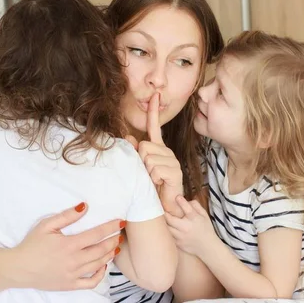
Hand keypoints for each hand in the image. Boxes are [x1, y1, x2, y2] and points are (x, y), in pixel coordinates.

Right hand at [7, 203, 124, 290]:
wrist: (19, 268)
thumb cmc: (32, 244)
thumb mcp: (46, 225)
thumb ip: (67, 216)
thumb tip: (85, 206)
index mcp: (69, 244)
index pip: (96, 234)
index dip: (111, 228)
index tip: (120, 222)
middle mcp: (74, 261)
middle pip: (101, 250)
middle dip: (114, 241)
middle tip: (120, 234)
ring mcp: (73, 275)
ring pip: (99, 265)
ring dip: (110, 255)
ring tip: (115, 247)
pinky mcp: (70, 285)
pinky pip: (91, 282)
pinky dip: (101, 274)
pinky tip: (103, 265)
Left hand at [126, 93, 183, 216]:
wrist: (162, 207)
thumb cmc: (151, 188)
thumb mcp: (139, 168)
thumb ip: (134, 153)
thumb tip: (128, 137)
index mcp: (158, 149)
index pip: (155, 126)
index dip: (154, 111)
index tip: (155, 95)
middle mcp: (167, 152)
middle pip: (144, 145)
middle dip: (141, 160)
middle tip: (147, 174)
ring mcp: (172, 161)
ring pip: (148, 157)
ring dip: (146, 171)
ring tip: (153, 180)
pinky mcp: (175, 171)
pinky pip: (155, 168)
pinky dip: (153, 178)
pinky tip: (159, 184)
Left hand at [165, 196, 218, 257]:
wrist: (207, 247)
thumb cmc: (205, 229)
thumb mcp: (204, 215)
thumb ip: (196, 205)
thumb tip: (186, 199)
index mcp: (194, 219)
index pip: (186, 207)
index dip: (180, 200)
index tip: (177, 197)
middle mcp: (186, 227)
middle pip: (170, 219)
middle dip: (165, 213)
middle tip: (163, 209)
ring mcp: (181, 236)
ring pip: (167, 228)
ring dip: (164, 223)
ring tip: (162, 218)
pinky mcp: (178, 243)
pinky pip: (168, 236)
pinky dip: (166, 231)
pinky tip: (165, 228)